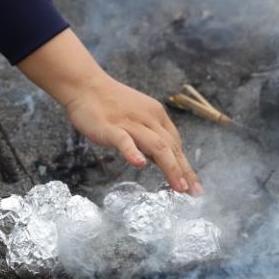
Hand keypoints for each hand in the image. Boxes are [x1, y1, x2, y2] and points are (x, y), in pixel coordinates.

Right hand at [18, 29, 201, 194]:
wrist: (85, 85)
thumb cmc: (109, 104)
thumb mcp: (137, 118)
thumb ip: (149, 137)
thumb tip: (162, 159)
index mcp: (156, 116)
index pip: (176, 143)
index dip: (185, 166)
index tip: (193, 186)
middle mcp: (148, 118)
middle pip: (171, 147)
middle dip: (183, 171)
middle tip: (192, 193)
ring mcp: (130, 123)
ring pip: (156, 145)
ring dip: (170, 167)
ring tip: (178, 186)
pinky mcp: (110, 127)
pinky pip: (124, 140)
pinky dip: (133, 152)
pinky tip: (139, 163)